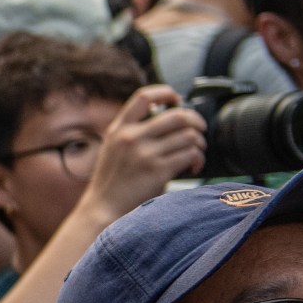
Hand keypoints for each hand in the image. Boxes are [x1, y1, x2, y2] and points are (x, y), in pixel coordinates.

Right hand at [78, 84, 204, 223]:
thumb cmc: (112, 181)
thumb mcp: (113, 148)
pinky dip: (198, 159)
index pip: (144, 96)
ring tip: (196, 152)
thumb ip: (133, 131)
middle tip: (199, 130)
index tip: (177, 100)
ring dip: (199, 143)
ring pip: (189, 135)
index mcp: (119, 128)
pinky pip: (190, 155)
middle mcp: (131, 137)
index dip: (166, 93)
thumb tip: (169, 119)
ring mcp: (144, 154)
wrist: (103, 209)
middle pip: (177, 115)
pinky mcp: (158, 171)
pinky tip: (193, 166)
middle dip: (196, 121)